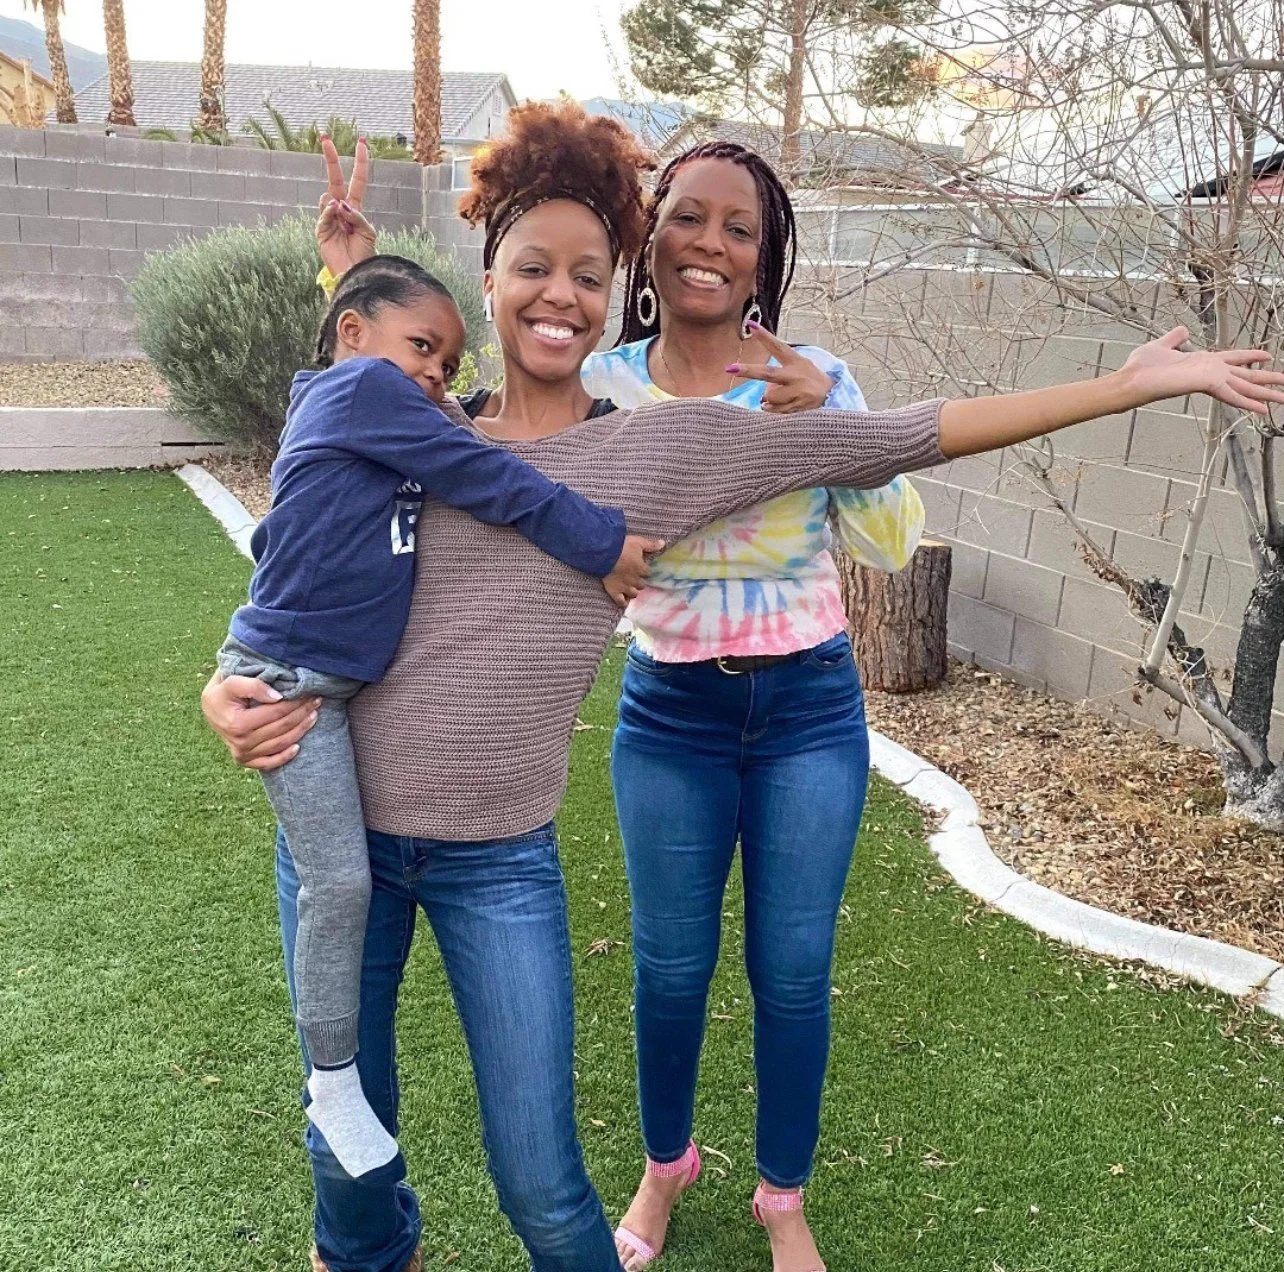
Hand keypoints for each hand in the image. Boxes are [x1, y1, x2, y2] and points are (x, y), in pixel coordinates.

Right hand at [200, 671, 320, 771]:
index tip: (309, 692)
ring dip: (301, 730)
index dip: (295, 703)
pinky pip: (269, 763)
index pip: (276, 713)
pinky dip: (285, 757)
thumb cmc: (221, 691)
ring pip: (280, 744)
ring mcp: (242, 754)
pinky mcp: (244, 761)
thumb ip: (253, 685)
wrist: (208, 708)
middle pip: (281, 728)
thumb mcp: (231, 682)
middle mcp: (240, 742)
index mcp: (237, 724)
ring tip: (313, 716)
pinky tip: (298, 747)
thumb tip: (278, 696)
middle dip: (302, 713)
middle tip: (316, 701)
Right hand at [316, 136, 376, 278]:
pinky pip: (325, 213)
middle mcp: (340, 209)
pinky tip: (336, 218)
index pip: (357, 180)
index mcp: (355, 208)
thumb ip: (357, 216)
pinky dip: (331, 214)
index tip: (362, 142)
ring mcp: (329, 218)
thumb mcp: (368, 232)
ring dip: (340, 207)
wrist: (355, 273)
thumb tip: (337, 203)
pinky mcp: (320, 229)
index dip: (360, 162)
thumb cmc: (365, 254)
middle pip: (335, 179)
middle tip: (325, 137)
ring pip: (329, 197)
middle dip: (331, 158)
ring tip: (347, 226)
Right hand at [602, 534, 664, 606]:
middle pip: (642, 585)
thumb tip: (663, 544)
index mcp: (641, 568)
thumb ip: (650, 545)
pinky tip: (624, 601)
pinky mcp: (614, 591)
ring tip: (630, 588)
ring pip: (634, 594)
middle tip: (634, 577)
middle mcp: (635, 580)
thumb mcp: (638, 542)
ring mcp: (625, 587)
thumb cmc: (622, 547)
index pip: (648, 573)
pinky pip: (621, 601)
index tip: (641, 568)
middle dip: (639, 582)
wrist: (604, 554)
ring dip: (633, 591)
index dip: (645, 570)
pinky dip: (623, 602)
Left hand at [728, 322, 831, 412]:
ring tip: (784, 396)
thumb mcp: (799, 366)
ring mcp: (798, 391)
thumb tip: (762, 397)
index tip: (751, 325)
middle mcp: (796, 375)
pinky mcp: (799, 406)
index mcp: (795, 361)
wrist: (832, 396)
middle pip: (768, 373)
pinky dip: (774, 409)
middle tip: (730, 368)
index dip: (764, 336)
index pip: (777, 346)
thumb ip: (780, 373)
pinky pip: (776, 411)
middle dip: (748, 371)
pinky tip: (786, 404)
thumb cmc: (809, 379)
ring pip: (770, 398)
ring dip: (770, 400)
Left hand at [1121, 326, 1283, 414]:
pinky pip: (1232, 393)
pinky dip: (1248, 402)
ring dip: (1265, 394)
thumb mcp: (1162, 345)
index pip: (1233, 359)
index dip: (1250, 357)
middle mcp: (1209, 371)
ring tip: (1283, 399)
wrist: (1130, 380)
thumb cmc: (1140, 367)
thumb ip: (1175, 338)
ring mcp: (1209, 379)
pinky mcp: (1206, 384)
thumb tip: (1183, 330)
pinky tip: (1263, 410)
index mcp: (1202, 361)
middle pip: (1244, 376)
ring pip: (1243, 387)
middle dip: (1266, 381)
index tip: (1267, 356)